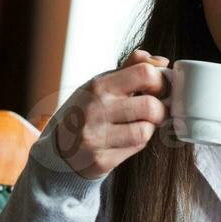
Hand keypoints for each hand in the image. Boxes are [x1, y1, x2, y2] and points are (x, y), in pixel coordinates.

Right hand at [51, 50, 169, 178]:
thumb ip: (131, 68)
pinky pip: (136, 149)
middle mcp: (96, 110)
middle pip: (151, 106)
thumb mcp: (101, 84)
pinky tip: (126, 139)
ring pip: (146, 131)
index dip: (161, 82)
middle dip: (161, 110)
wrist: (59, 149)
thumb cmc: (86, 111)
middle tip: (156, 112)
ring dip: (149, 128)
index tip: (160, 89)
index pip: (145, 74)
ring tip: (138, 125)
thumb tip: (162, 61)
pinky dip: (137, 143)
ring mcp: (97, 137)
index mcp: (99, 86)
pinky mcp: (101, 160)